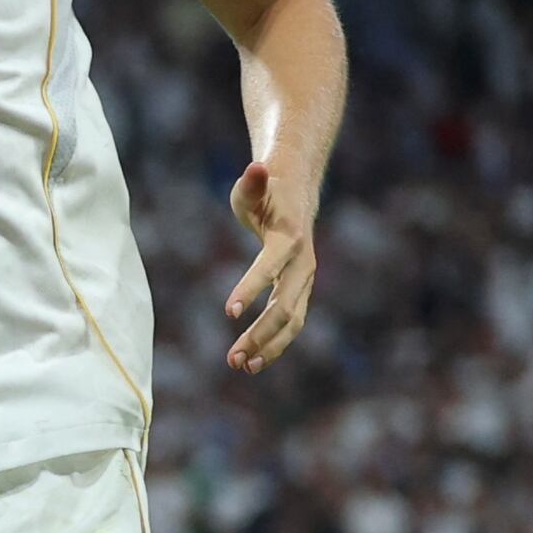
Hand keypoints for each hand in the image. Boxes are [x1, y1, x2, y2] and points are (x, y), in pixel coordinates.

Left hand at [222, 155, 319, 372]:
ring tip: (240, 366)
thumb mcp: (253, 186)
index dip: (250, 288)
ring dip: (268, 346)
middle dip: (260, 333)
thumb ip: (253, 182)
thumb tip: (257, 166)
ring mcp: (304, 280)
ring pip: (291, 321)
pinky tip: (250, 362)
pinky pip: (291, 323)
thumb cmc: (267, 191)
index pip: (270, 267)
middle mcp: (303, 264)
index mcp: (289, 239)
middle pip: (285, 305)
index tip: (228, 312)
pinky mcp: (299, 291)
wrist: (297, 197)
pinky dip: (273, 343)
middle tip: (232, 357)